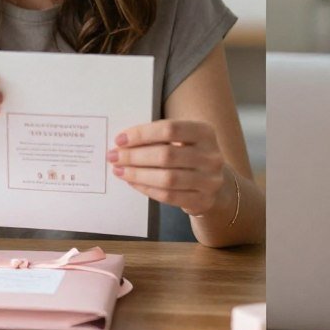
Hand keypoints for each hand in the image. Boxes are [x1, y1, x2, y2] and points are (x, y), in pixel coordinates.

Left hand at [107, 120, 226, 216]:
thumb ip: (159, 138)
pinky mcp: (202, 200)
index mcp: (205, 132)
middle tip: (114, 156)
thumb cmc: (190, 155)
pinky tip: (133, 183)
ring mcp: (209, 180)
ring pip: (167, 178)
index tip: (120, 139)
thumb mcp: (184, 139)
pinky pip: (169, 196)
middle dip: (135, 156)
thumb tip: (124, 142)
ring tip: (120, 170)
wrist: (216, 184)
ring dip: (138, 174)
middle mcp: (211, 156)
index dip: (142, 134)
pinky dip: (147, 189)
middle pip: (167, 155)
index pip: (170, 129)